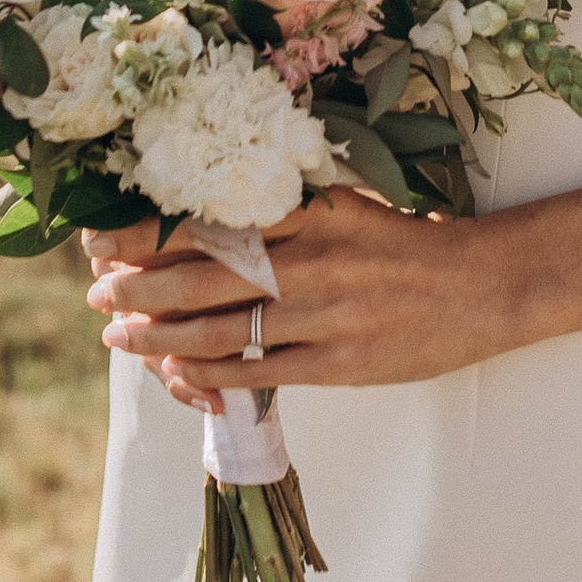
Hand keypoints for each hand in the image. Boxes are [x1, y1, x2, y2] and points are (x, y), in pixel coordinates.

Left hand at [84, 191, 515, 407]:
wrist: (483, 288)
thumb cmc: (409, 245)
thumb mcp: (348, 205)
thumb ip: (287, 207)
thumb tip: (208, 211)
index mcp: (309, 213)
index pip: (209, 220)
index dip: (147, 233)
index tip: (105, 240)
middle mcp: (311, 261)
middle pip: (201, 276)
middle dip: (137, 288)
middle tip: (98, 295)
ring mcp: (324, 315)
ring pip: (220, 329)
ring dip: (159, 336)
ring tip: (122, 337)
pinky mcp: (338, 364)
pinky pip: (257, 373)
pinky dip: (209, 376)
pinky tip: (178, 373)